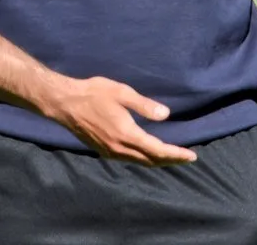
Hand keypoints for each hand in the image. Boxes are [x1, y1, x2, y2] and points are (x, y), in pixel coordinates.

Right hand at [46, 76, 196, 165]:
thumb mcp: (121, 93)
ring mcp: (110, 152)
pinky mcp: (103, 150)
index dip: (176, 154)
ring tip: (170, 157)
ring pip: (139, 162)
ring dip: (156, 161)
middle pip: (150, 160)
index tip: (191, 156)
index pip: (157, 150)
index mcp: (126, 134)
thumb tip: (166, 115)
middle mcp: (119, 148)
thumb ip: (144, 105)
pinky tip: (146, 153)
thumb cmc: (93, 93)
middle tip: (186, 158)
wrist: (65, 103)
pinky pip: (129, 160)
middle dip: (170, 161)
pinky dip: (143, 159)